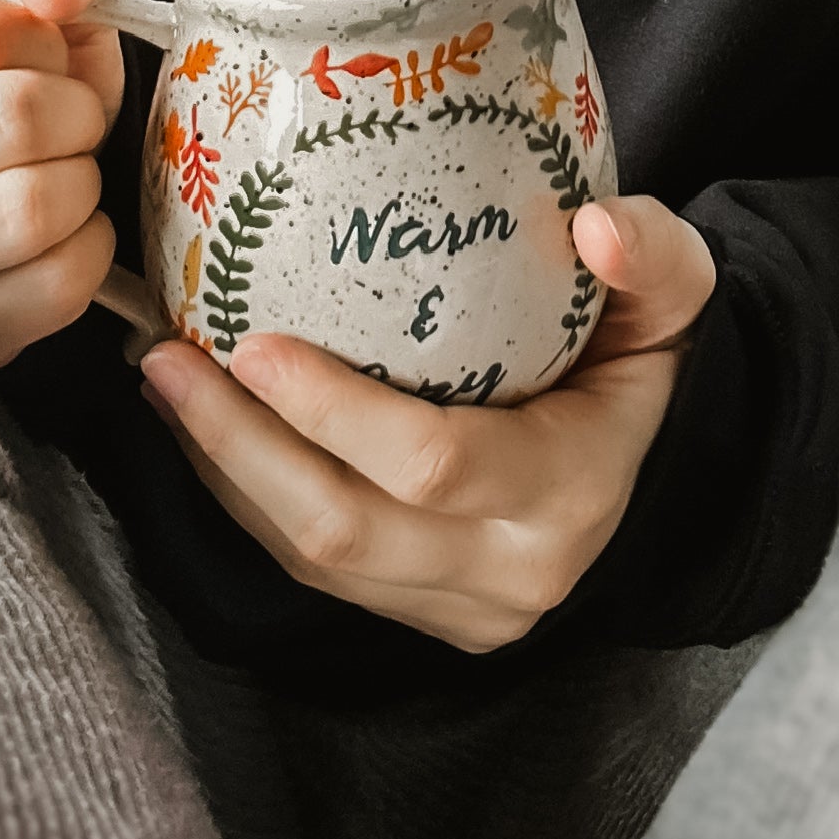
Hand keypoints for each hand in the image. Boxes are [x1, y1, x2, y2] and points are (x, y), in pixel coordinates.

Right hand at [0, 0, 124, 376]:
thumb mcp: (2, 18)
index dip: (49, 42)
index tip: (41, 65)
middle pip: (18, 116)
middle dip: (76, 114)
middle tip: (65, 130)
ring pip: (37, 207)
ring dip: (81, 186)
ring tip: (57, 182)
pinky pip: (61, 284)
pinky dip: (88, 252)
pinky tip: (59, 240)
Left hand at [141, 195, 717, 652]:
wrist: (663, 462)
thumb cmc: (649, 359)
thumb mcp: (676, 296)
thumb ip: (652, 254)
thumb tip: (596, 224)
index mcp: (569, 490)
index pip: (433, 464)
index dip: (332, 411)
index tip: (251, 341)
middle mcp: (511, 570)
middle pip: (342, 528)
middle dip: (235, 446)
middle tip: (162, 354)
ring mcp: (462, 607)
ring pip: (311, 559)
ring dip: (221, 471)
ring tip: (162, 379)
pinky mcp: (422, 613)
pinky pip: (314, 567)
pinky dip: (247, 496)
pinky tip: (204, 425)